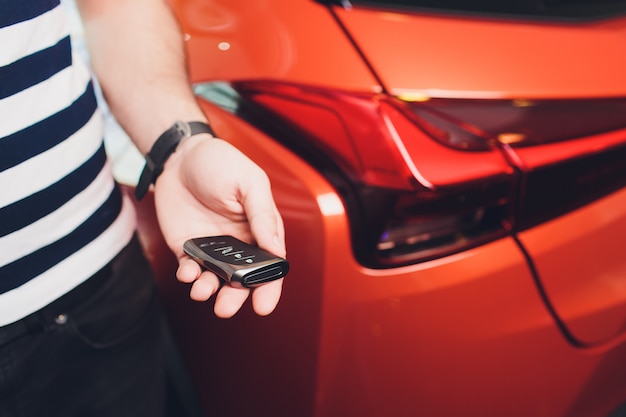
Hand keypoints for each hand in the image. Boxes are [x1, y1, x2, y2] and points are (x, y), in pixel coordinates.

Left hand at [152, 134, 285, 317]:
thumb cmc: (220, 162)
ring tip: (202, 291)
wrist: (179, 154)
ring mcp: (212, 247)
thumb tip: (276, 250)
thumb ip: (263, 215)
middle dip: (234, 297)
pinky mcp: (187, 247)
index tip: (264, 306)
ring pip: (214, 280)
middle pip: (241, 280)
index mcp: (260, 229)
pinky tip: (187, 272)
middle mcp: (238, 243)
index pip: (269, 265)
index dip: (269, 287)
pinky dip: (188, 276)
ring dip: (209, 290)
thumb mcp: (250, 182)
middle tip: (225, 308)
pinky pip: (189, 269)